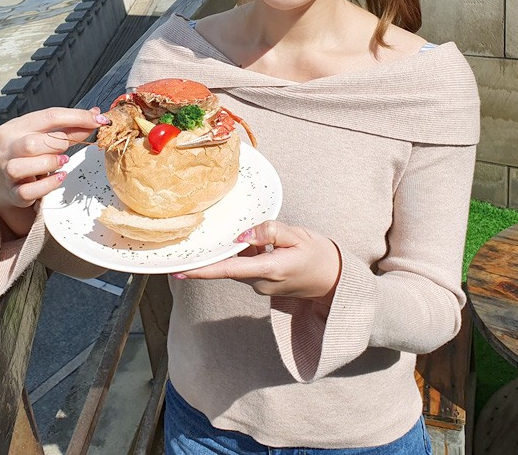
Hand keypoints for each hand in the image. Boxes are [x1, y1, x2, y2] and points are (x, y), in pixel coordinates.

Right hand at [0, 106, 108, 234]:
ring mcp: (7, 170)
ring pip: (25, 166)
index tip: (99, 120)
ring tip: (62, 161)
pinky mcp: (13, 192)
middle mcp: (8, 147)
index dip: (78, 117)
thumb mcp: (43, 135)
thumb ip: (69, 127)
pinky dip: (49, 184)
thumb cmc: (26, 153)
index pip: (49, 116)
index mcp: (16, 127)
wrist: (2, 180)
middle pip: (33, 142)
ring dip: (50, 163)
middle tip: (68, 148)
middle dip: (59, 144)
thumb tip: (95, 115)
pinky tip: (60, 177)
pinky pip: (29, 191)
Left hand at [172, 221, 341, 300]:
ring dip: (229, 252)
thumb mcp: (299, 235)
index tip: (181, 270)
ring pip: (236, 265)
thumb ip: (270, 231)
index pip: (229, 269)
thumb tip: (243, 234)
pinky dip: (240, 254)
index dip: (203, 270)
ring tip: (220, 235)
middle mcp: (261, 282)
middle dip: (211, 255)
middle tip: (189, 243)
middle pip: (228, 266)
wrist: (335, 280)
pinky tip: (243, 241)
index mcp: (270, 269)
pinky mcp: (263, 284)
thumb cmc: (319, 255)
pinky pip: (245, 267)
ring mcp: (261, 286)